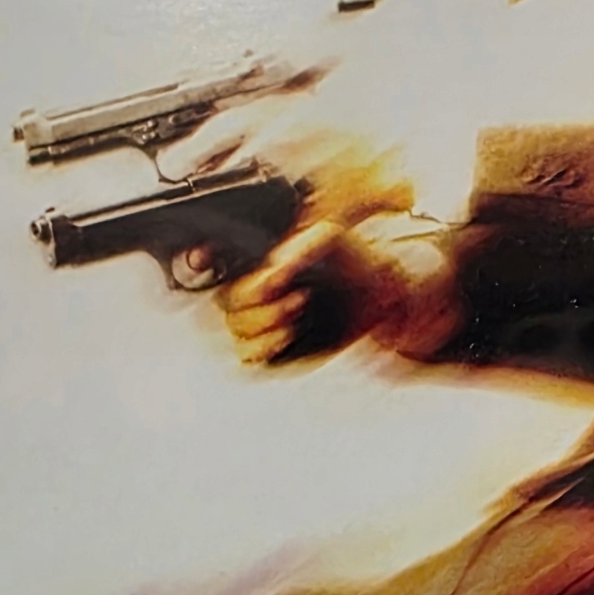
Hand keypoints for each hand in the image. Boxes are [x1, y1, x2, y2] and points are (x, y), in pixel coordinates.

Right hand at [204, 218, 408, 366]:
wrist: (385, 299)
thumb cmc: (356, 262)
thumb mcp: (331, 237)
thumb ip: (302, 246)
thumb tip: (274, 266)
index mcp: (260, 258)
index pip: (217, 263)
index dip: (208, 267)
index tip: (243, 275)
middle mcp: (255, 289)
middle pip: (224, 303)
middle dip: (253, 303)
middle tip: (292, 296)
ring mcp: (263, 319)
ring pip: (234, 330)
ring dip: (262, 324)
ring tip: (297, 311)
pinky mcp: (274, 348)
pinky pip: (248, 356)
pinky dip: (263, 348)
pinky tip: (287, 334)